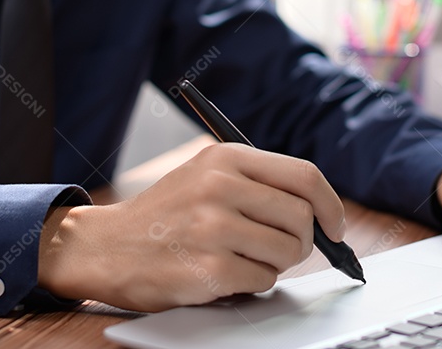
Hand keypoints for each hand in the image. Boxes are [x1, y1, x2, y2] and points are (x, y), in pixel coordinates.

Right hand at [37, 143, 345, 310]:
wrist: (106, 246)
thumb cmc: (165, 214)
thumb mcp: (205, 174)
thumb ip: (257, 182)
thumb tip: (320, 211)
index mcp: (226, 157)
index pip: (304, 176)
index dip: (330, 204)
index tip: (335, 225)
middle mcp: (220, 187)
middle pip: (301, 217)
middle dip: (302, 240)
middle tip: (282, 248)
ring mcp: (214, 228)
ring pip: (287, 251)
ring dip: (275, 263)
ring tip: (243, 258)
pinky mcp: (208, 269)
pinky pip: (263, 280)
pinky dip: (253, 283)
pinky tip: (225, 273)